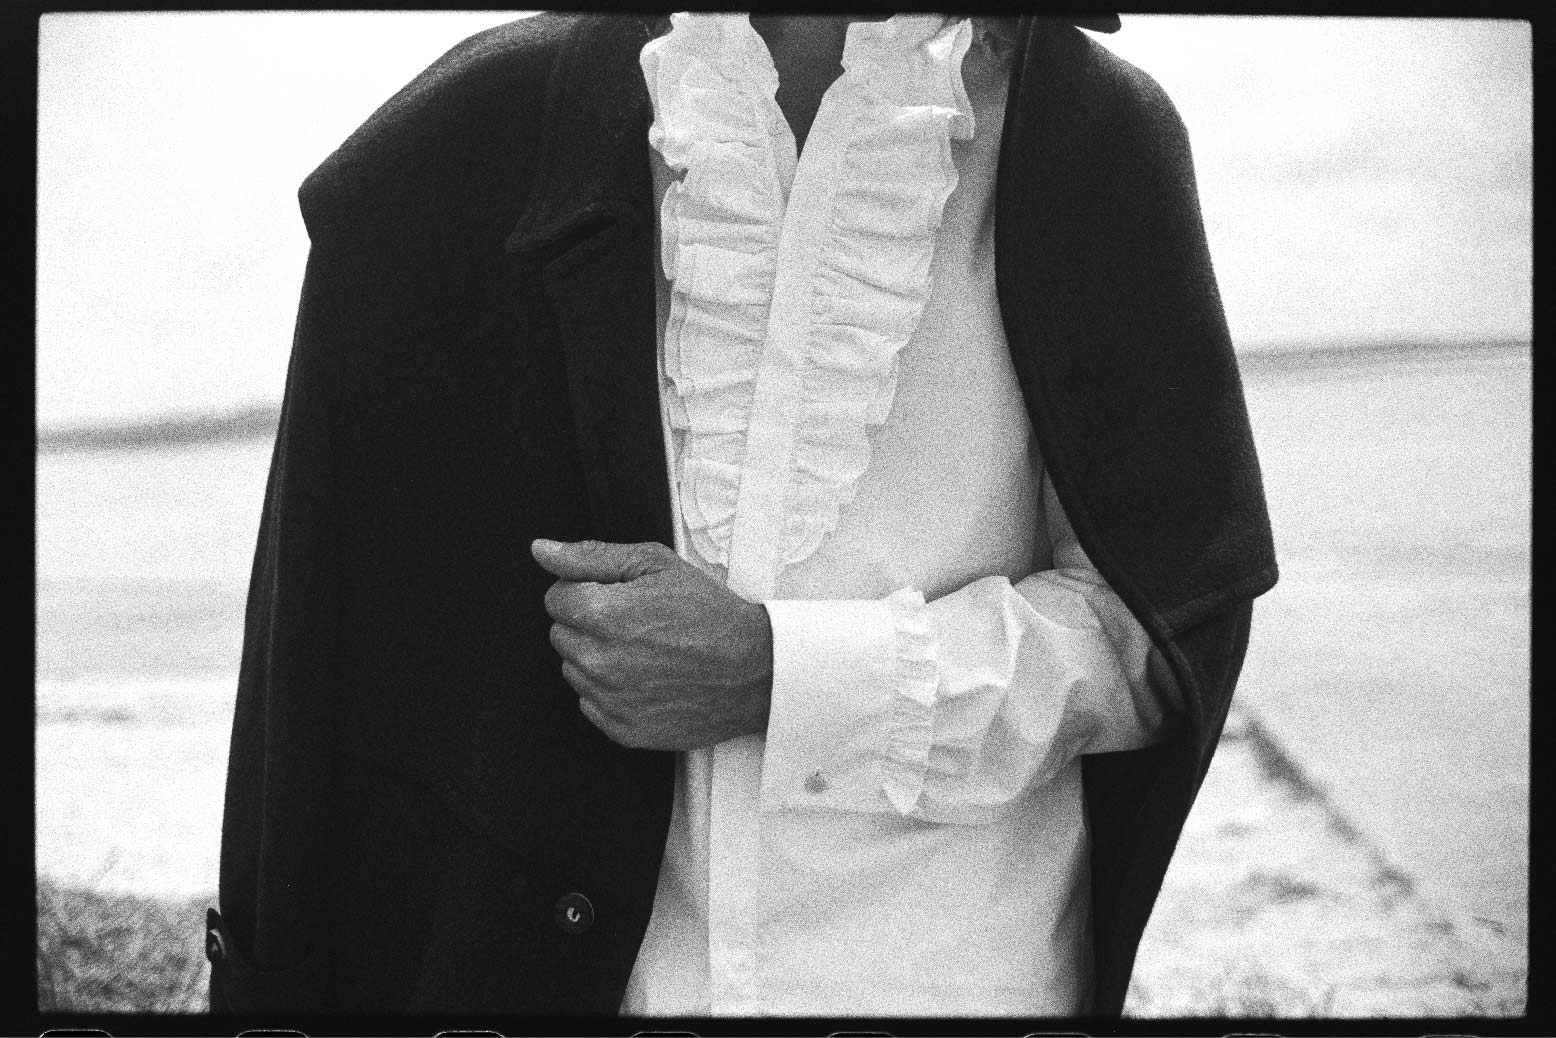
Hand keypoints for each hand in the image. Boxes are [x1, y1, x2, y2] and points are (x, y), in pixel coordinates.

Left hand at [531, 538, 772, 750]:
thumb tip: (542, 550)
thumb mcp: (656, 564)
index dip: (586, 591)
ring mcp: (610, 700)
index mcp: (601, 615)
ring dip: (599, 659)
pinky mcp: (623, 730)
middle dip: (589, 625)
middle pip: (561, 635)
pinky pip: (592, 705)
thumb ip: (592, 556)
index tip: (619, 597)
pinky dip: (613, 692)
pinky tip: (647, 678)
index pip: (555, 599)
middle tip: (637, 623)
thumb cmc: (710, 614)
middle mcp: (598, 661)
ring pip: (575, 671)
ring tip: (646, 651)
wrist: (754, 670)